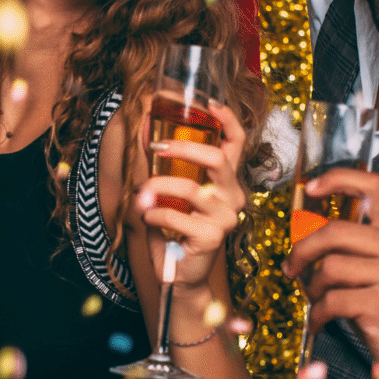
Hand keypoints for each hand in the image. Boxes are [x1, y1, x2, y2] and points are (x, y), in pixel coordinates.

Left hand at [137, 101, 247, 291]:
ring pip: (190, 188)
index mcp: (227, 180)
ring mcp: (225, 217)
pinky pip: (175, 216)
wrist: (179, 275)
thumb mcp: (170, 192)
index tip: (208, 103)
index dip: (227, 119)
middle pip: (216, 158)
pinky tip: (147, 217)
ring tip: (142, 194)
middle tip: (155, 147)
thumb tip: (144, 127)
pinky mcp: (212, 237)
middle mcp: (233, 196)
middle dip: (183, 147)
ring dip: (157, 186)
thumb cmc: (175, 229)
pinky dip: (153, 213)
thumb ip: (163, 164)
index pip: (237, 143)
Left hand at [283, 167, 378, 378]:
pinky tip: (319, 322)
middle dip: (303, 250)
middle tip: (291, 268)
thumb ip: (357, 249)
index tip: (313, 187)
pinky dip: (317, 314)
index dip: (340, 178)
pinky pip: (331, 301)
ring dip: (313, 288)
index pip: (374, 186)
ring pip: (329, 267)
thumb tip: (307, 234)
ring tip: (316, 300)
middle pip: (336, 231)